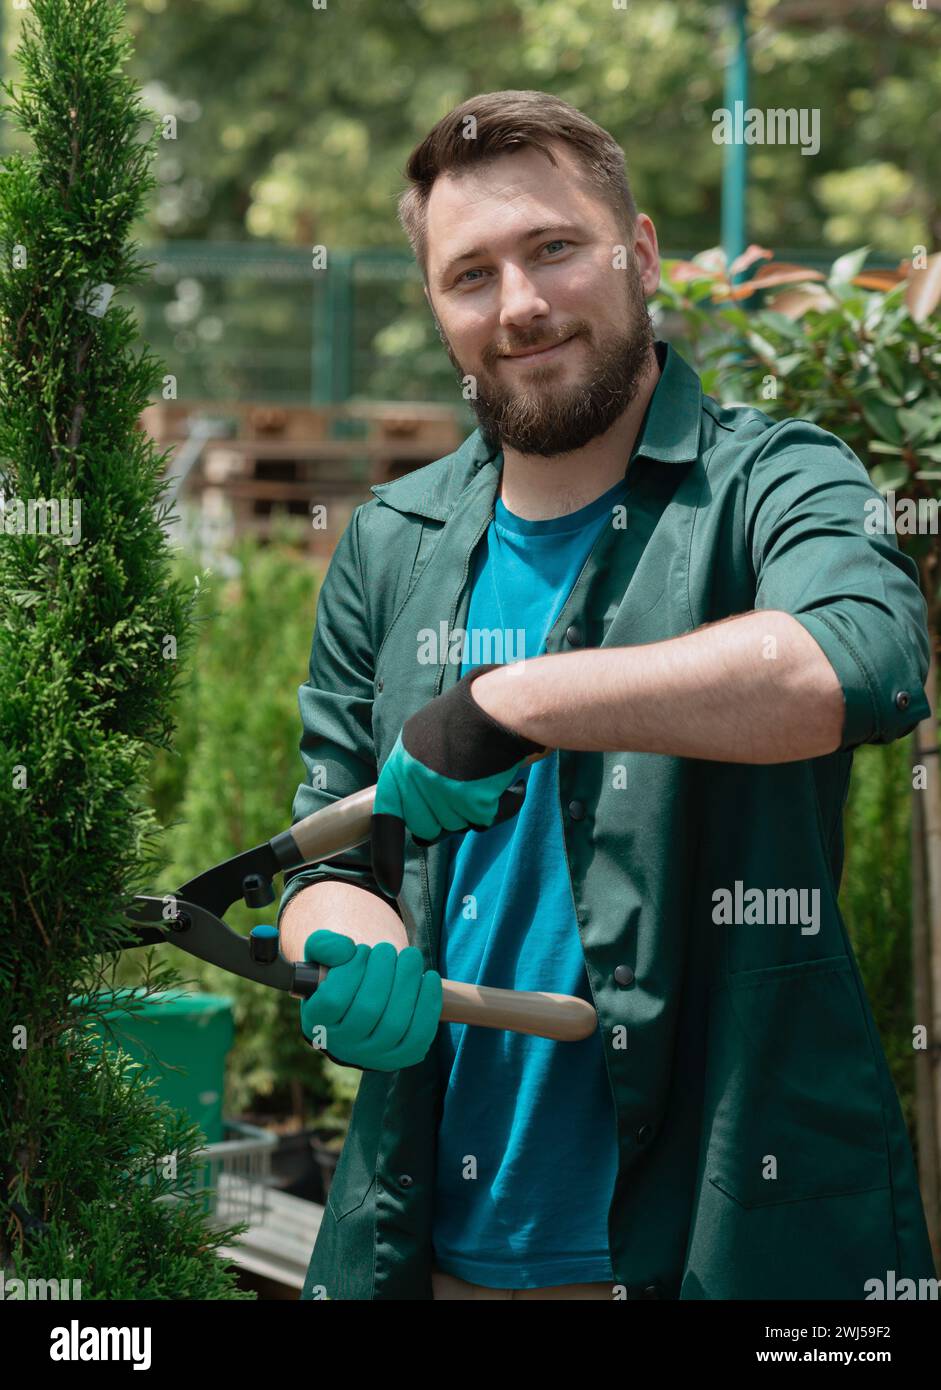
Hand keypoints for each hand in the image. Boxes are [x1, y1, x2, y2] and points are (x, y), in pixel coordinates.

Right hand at [300, 928, 441, 1070]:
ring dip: (407, 982)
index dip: (351, 970)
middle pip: (368, 1009)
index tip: (361, 951)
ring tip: (410, 957)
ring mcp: (373, 1055)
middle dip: (383, 970)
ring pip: (394, 1023)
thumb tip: (345, 949)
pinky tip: (429, 977)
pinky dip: (428, 1003)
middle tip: (387, 950)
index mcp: (317, 1022)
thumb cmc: (342, 977)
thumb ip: (324, 945)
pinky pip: (419, 1034)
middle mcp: (343, 1045)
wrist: (362, 1007)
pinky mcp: (403, 1056)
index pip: (333, 1000)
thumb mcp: (324, 957)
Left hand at [371, 663, 548, 895]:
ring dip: (475, 807)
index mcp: (399, 770)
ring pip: (460, 825)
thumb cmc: (465, 717)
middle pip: (429, 829)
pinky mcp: (473, 803)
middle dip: (447, 817)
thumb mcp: (422, 739)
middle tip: (465, 786)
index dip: (386, 856)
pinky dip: (503, 805)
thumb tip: (412, 812)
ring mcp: (443, 796)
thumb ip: (412, 774)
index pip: (386, 820)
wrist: (498, 705)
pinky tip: (507, 780)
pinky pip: (488, 820)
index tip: (388, 883)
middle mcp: (416, 785)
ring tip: (485, 772)